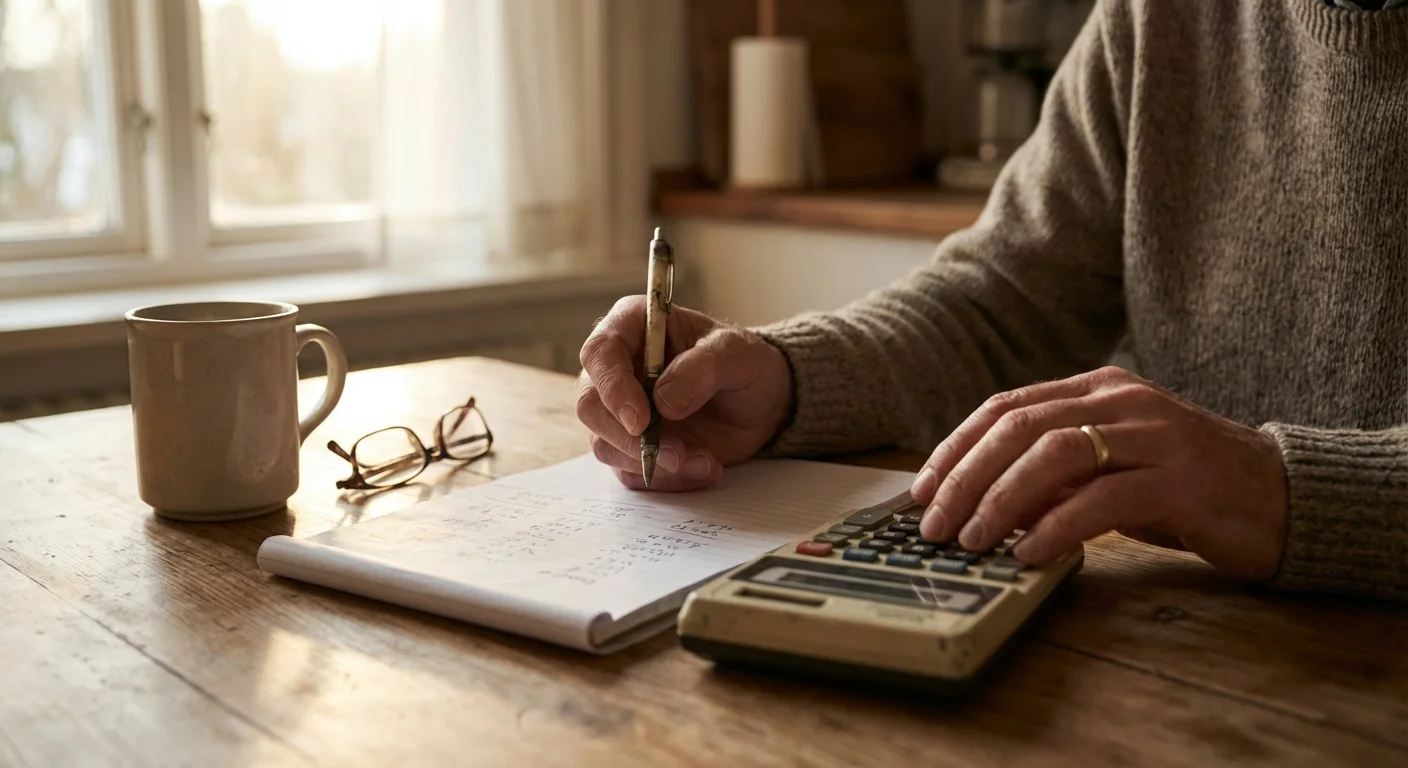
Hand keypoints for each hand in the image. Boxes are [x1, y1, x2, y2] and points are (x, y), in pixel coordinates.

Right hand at [576, 296, 792, 490]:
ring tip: (706, 461)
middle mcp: (617, 368)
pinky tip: (704, 467)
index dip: (612, 387)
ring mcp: (620, 411)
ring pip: (607, 445)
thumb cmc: (743, 364)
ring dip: (654, 462)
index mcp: (632, 327)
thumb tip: (663, 401)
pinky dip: (666, 479)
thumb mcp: (735, 355)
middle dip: (629, 438)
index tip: (640, 420)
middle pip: (591, 406)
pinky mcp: (632, 446)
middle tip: (676, 454)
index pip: (599, 354)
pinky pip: (630, 471)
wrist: (760, 402)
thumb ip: (702, 369)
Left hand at [910, 366, 1289, 579]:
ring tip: (973, 539)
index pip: (1006, 408)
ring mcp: (1154, 435)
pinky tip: (1029, 552)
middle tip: (934, 524)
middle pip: (1020, 427)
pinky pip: (1105, 497)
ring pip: (1056, 453)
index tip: (921, 491)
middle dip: (965, 476)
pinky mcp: (1182, 478)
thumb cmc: (1184, 489)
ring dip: (1001, 498)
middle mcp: (1122, 400)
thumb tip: (978, 502)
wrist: (1282, 499)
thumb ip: (1054, 474)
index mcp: (1097, 390)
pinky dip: (1057, 525)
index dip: (956, 448)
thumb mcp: (1109, 470)